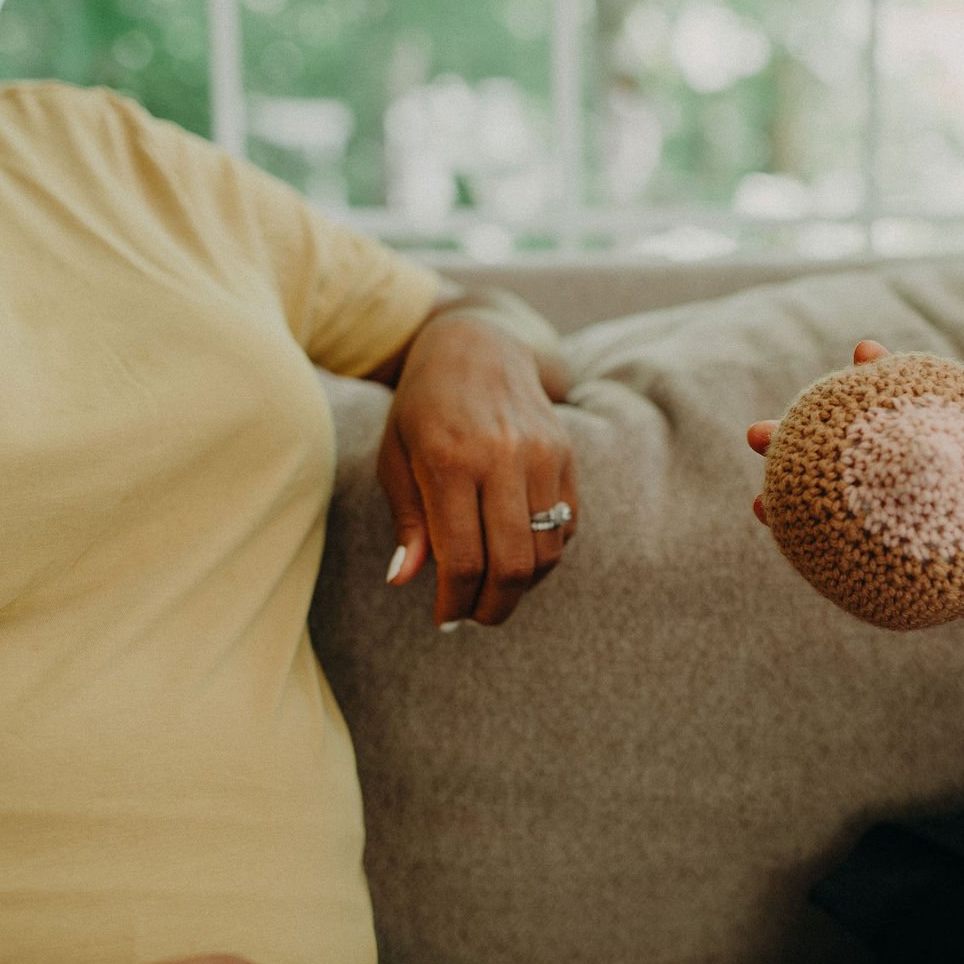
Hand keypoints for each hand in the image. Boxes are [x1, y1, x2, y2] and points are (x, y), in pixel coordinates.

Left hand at [376, 311, 577, 626]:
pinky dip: (544, 554)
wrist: (479, 346)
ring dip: (522, 586)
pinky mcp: (566, 455)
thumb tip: (405, 578)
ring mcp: (542, 455)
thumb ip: (408, 520)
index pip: (463, 559)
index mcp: (448, 461)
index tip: (444, 618)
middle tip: (474, 617)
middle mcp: (501, 458)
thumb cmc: (424, 407)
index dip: (455, 602)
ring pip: (546, 553)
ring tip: (494, 589)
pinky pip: (566, 527)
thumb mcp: (396, 458)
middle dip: (493, 607)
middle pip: (512, 566)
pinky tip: (516, 552)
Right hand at [746, 340, 963, 637]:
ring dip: (799, 504)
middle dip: (804, 442)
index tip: (862, 355)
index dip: (882, 381)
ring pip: (849, 513)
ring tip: (760, 496)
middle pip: (856, 459)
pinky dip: (832, 559)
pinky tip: (797, 553)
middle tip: (763, 432)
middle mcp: (925, 488)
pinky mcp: (921, 580)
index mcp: (956, 452)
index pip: (911, 409)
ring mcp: (917, 532)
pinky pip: (870, 569)